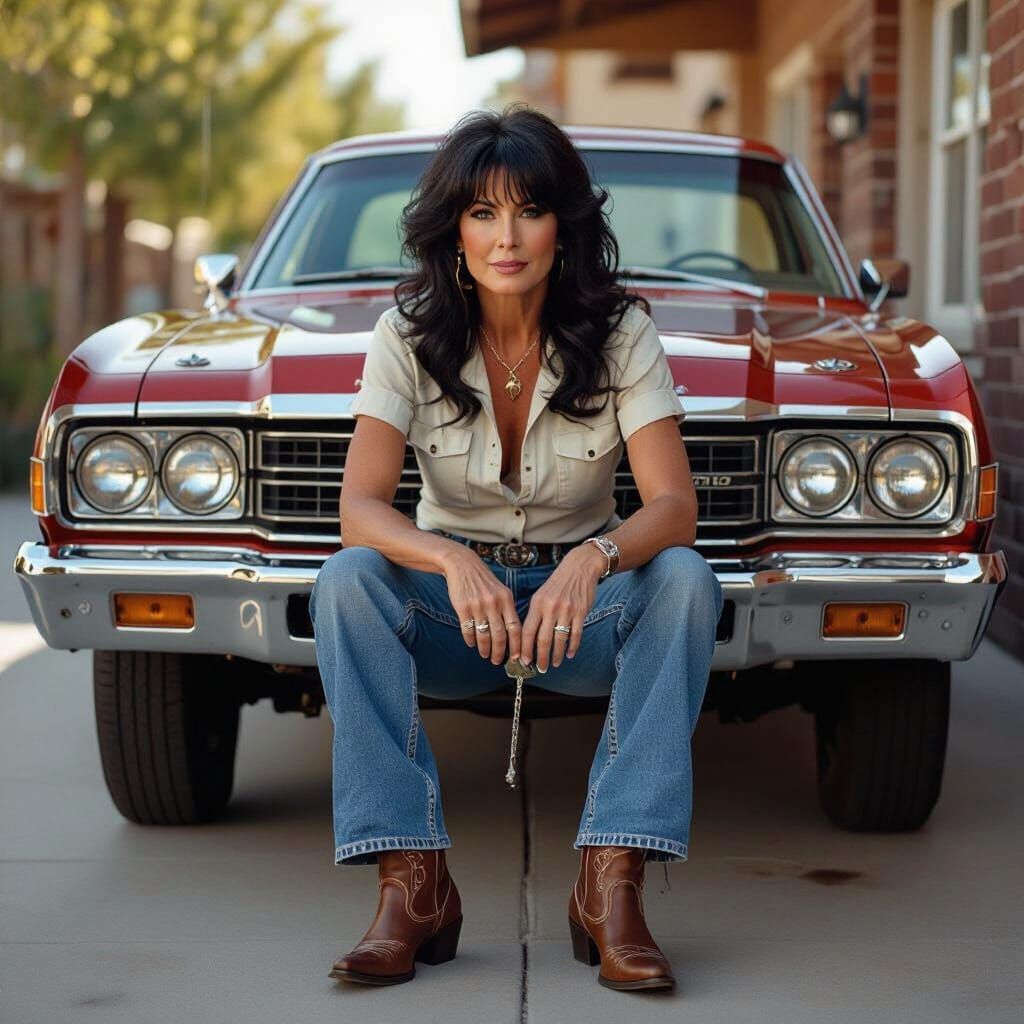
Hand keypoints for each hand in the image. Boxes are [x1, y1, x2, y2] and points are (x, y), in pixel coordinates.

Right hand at [443, 548, 520, 665]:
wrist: (463, 565)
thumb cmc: (484, 581)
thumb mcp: (502, 591)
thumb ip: (507, 609)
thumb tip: (513, 635)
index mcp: (506, 599)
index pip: (515, 627)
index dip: (517, 645)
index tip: (517, 657)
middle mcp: (494, 603)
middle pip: (499, 635)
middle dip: (499, 652)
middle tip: (497, 661)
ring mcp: (478, 605)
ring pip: (484, 635)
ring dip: (485, 649)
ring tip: (485, 655)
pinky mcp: (463, 607)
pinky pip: (468, 630)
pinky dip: (470, 640)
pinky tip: (472, 644)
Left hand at [520, 544, 605, 670]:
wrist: (579, 567)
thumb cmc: (558, 583)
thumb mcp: (541, 595)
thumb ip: (535, 614)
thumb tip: (528, 638)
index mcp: (537, 604)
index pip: (527, 631)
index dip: (524, 648)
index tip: (523, 660)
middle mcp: (550, 608)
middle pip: (543, 639)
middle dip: (540, 657)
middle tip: (539, 669)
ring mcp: (566, 610)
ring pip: (559, 640)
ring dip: (556, 655)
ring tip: (553, 664)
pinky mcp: (581, 612)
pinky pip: (576, 634)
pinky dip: (572, 647)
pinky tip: (569, 655)